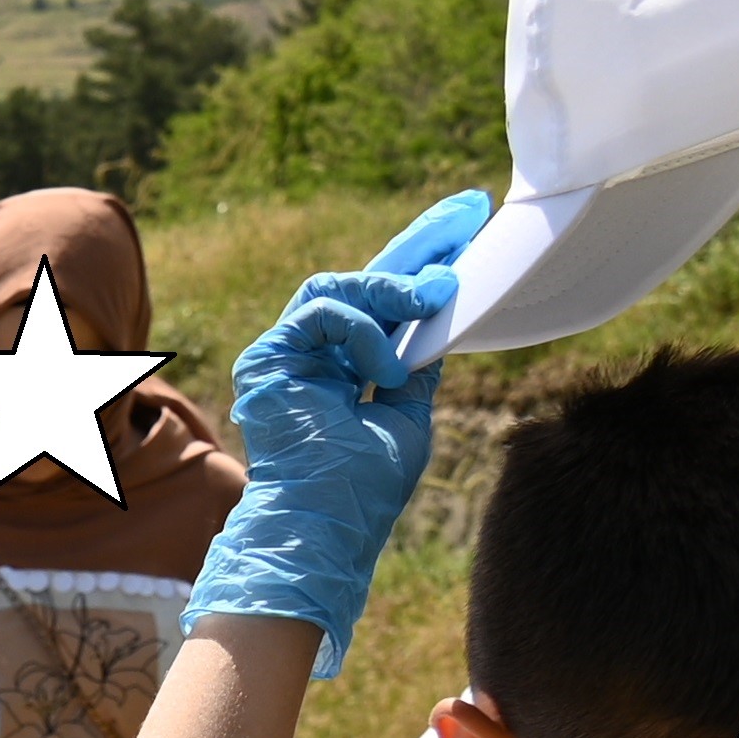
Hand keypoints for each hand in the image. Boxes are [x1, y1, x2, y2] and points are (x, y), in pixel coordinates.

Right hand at [196, 189, 493, 673]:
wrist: (325, 525)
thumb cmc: (364, 487)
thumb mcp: (409, 413)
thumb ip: (417, 366)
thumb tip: (440, 315)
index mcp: (344, 369)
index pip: (384, 304)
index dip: (424, 264)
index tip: (471, 229)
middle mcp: (313, 356)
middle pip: (364, 280)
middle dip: (418, 244)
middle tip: (466, 212)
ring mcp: (287, 356)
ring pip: (339, 286)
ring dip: (393, 288)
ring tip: (438, 292)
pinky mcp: (268, 360)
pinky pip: (321, 313)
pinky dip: (361, 333)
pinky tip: (383, 368)